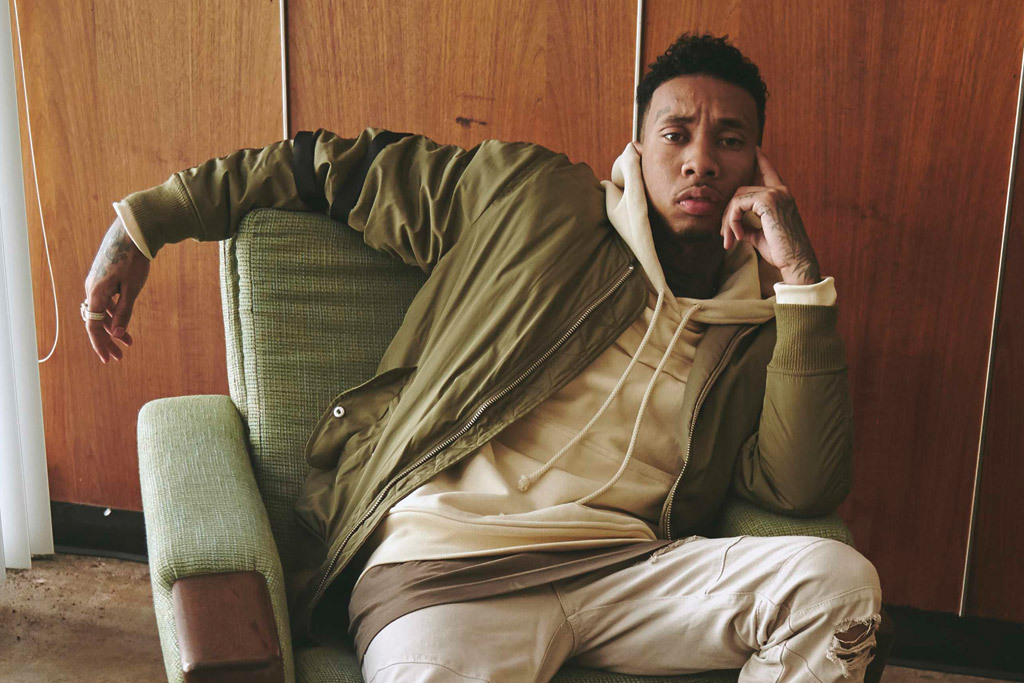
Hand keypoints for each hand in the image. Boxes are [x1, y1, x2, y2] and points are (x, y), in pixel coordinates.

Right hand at [83, 216, 149, 362]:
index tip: (108, 359)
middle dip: (107, 340)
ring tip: (128, 342)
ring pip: (101, 312)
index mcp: (96, 293)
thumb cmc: (134, 260)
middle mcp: (91, 289)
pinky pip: (104, 301)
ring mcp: (96, 282)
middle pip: (95, 321)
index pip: (93, 326)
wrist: (132, 233)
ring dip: (113, 327)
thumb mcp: (132, 289)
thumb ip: (124, 311)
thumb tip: (118, 333)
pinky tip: (123, 321)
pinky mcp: (103, 278)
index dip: (100, 344)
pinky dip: (113, 313)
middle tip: (120, 356)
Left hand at [721, 146, 821, 284]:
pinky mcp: (769, 200)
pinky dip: (732, 221)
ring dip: (728, 220)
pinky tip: (737, 237)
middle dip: (728, 213)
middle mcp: (780, 191)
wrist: (795, 262)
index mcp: (781, 196)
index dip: (761, 160)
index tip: (755, 149)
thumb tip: (733, 226)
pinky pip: (738, 205)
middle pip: (741, 190)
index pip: (768, 172)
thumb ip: (747, 225)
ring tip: (730, 240)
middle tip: (725, 236)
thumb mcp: (759, 235)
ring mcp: (776, 193)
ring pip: (737, 198)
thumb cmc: (780, 252)